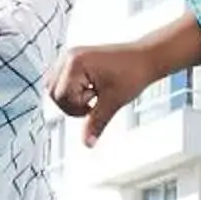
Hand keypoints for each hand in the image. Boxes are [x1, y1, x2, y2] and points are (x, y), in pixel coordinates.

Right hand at [47, 43, 167, 144]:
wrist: (147, 58)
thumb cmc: (134, 72)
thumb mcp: (113, 101)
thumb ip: (97, 123)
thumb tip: (87, 142)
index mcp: (75, 63)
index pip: (61, 97)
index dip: (77, 109)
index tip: (94, 108)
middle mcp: (69, 57)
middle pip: (53, 92)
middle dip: (72, 104)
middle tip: (93, 103)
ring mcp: (72, 57)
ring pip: (56, 86)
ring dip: (72, 97)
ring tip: (93, 95)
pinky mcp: (77, 60)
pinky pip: (63, 80)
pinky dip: (74, 90)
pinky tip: (92, 90)